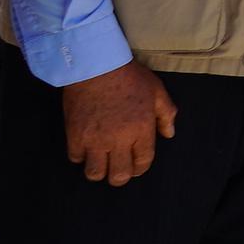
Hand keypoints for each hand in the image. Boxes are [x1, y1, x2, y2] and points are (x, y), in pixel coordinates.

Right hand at [59, 61, 176, 184]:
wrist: (96, 66)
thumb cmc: (129, 77)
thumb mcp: (157, 91)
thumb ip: (166, 114)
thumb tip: (169, 134)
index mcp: (141, 130)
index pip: (143, 163)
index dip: (140, 169)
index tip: (136, 166)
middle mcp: (119, 140)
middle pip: (119, 176)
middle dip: (120, 177)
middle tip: (118, 169)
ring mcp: (95, 140)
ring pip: (95, 173)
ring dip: (99, 171)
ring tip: (100, 162)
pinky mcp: (75, 135)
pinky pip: (76, 158)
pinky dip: (80, 156)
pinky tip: (85, 148)